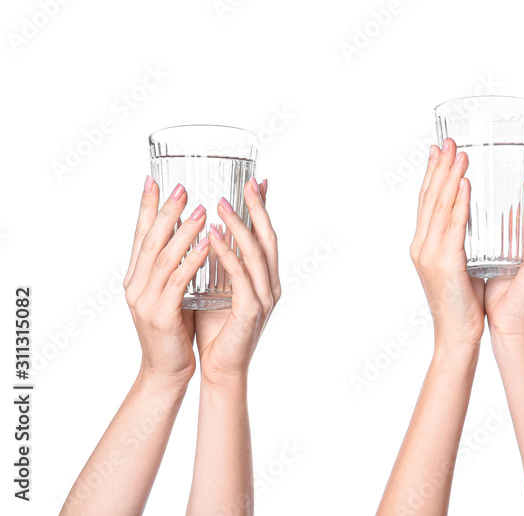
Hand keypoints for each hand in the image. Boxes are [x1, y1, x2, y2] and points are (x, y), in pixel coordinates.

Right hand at [124, 178, 210, 385]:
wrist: (167, 370)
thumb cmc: (174, 330)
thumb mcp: (170, 292)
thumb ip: (174, 268)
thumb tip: (189, 236)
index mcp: (136, 277)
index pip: (140, 235)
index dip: (146, 207)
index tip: (153, 180)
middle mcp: (135, 285)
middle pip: (150, 241)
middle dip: (166, 212)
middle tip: (181, 187)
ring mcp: (145, 300)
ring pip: (164, 258)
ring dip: (183, 232)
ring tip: (201, 210)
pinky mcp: (160, 315)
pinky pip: (179, 282)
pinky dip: (193, 261)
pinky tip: (207, 245)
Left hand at [193, 177, 280, 386]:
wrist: (220, 369)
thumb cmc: (216, 331)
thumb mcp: (218, 290)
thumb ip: (220, 266)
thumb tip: (209, 235)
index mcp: (265, 279)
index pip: (266, 236)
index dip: (263, 209)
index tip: (256, 182)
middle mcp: (270, 285)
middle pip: (268, 238)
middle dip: (258, 208)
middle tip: (245, 183)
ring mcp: (264, 298)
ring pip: (256, 253)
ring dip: (238, 226)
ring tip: (220, 204)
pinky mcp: (251, 311)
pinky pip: (240, 276)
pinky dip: (227, 253)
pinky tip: (212, 237)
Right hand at [410, 138, 484, 349]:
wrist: (459, 335)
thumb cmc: (465, 304)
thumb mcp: (460, 265)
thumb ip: (461, 242)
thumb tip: (472, 221)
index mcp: (424, 245)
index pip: (427, 201)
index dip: (433, 173)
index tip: (439, 149)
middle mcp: (422, 245)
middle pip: (430, 198)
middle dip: (440, 166)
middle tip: (450, 140)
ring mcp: (429, 254)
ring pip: (439, 207)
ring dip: (450, 177)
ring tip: (461, 153)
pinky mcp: (444, 264)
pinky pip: (453, 227)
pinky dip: (459, 203)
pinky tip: (465, 184)